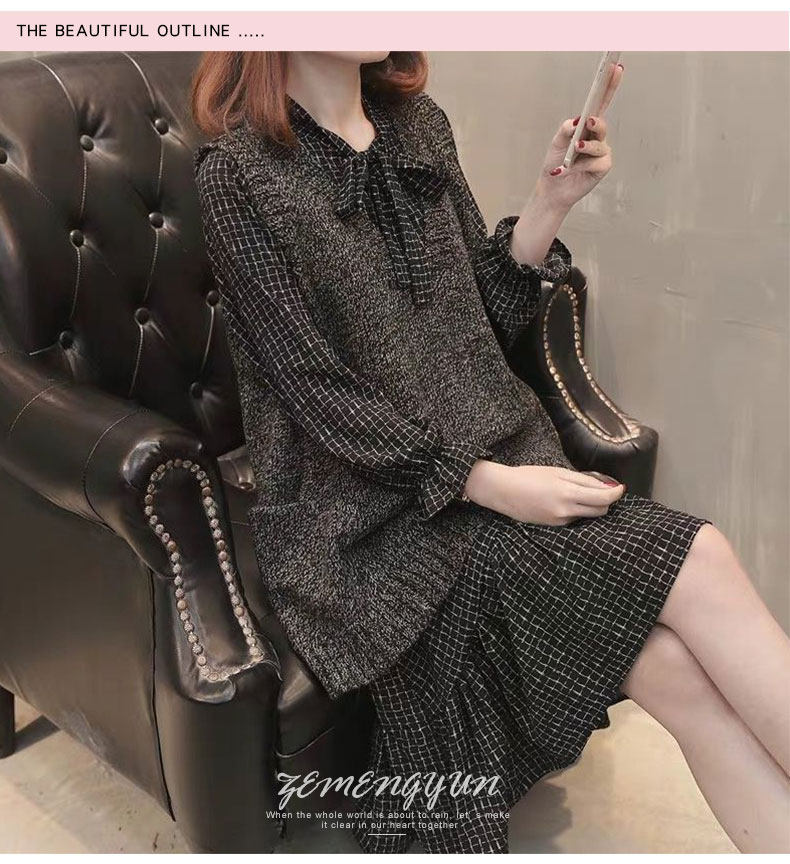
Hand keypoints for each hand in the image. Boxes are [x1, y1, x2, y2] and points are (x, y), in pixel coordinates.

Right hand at [464, 461, 625, 525]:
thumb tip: (607, 487)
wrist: (503, 491)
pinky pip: (574, 520)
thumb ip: (584, 480)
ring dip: (590, 506)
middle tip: (599, 489)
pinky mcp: (554, 527)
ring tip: (577, 494)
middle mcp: (565, 511)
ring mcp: (559, 521)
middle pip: (600, 511)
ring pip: (588, 516)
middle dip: (604, 501)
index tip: (620, 488)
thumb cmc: (529, 476)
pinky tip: (563, 502)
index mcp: (567, 493)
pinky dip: (576, 511)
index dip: (615, 493)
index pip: (603, 498)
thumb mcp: (558, 472)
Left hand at [532, 61, 623, 213]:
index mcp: (585, 127)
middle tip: (588, 122)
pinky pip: (597, 161)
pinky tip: (572, 169)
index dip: (608, 86)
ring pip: (599, 143)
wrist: (552, 189)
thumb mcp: (557, 142)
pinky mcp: (603, 167)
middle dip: (596, 122)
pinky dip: (582, 165)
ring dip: (584, 148)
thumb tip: (578, 121)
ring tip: (574, 151)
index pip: (600, 103)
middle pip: (602, 122)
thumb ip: (567, 129)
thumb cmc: (556, 163)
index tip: (615, 68)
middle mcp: (596, 137)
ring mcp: (601, 152)